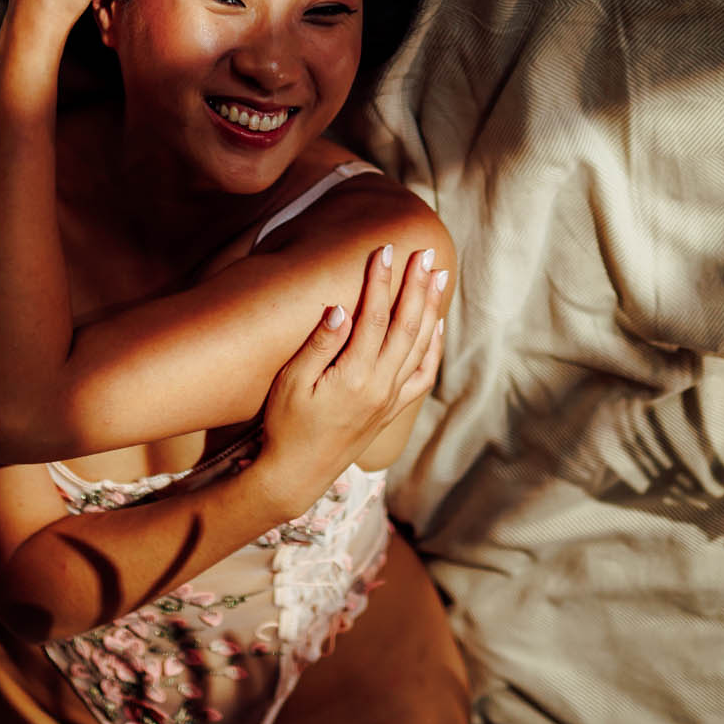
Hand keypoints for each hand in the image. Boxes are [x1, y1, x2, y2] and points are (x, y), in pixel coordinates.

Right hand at [257, 243, 447, 510]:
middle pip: (406, 326)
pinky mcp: (391, 409)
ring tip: (437, 276)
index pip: (374, 317)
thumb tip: (339, 307)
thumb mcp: (292, 383)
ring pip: (420, 346)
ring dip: (431, 308)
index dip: (382, 281)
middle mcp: (381, 387)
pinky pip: (422, 375)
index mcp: (355, 377)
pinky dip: (433, 347)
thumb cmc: (286, 425)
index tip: (386, 250)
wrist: (297, 473)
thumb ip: (319, 344)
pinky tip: (436, 325)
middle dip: (416, 286)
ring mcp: (390, 399)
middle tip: (425, 253)